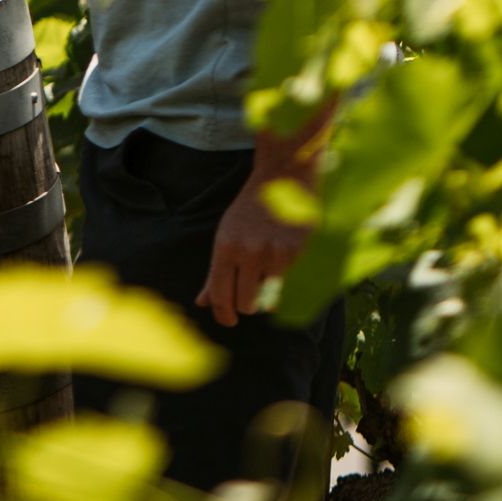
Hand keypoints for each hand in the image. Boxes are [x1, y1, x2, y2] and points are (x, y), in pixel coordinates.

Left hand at [195, 171, 313, 326]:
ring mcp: (275, 253)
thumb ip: (215, 273)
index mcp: (226, 247)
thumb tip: (202, 303)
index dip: (223, 315)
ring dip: (267, 299)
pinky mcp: (298, 254)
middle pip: (245, 305)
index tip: (228, 320)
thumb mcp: (225, 237)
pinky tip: (284, 270)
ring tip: (266, 280)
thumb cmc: (250, 212)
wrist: (283, 180)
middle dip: (246, 305)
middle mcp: (249, 251)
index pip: (219, 296)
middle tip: (249, 295)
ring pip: (269, 302)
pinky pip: (289, 290)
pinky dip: (286, 287)